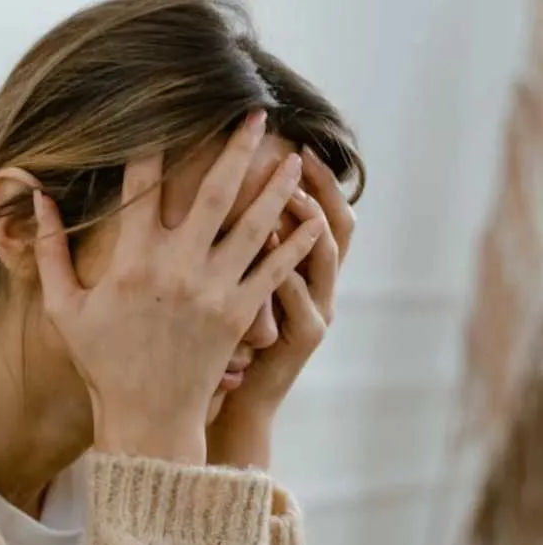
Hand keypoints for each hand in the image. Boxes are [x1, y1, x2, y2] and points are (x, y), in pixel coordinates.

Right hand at [32, 112, 325, 465]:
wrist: (147, 417)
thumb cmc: (102, 362)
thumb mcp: (63, 308)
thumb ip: (49, 252)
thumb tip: (38, 199)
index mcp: (131, 261)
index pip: (143, 186)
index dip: (155, 145)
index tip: (167, 115)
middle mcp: (176, 268)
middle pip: (215, 191)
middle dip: (237, 148)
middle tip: (256, 114)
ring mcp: (212, 290)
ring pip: (254, 225)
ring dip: (277, 187)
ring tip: (295, 158)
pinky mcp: (239, 315)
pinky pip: (274, 270)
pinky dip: (296, 244)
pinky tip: (313, 219)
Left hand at [208, 146, 355, 467]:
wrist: (232, 402)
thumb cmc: (224, 346)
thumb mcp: (233, 292)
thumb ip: (231, 249)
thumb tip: (209, 195)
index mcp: (299, 269)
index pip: (316, 211)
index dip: (314, 178)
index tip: (291, 142)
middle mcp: (317, 285)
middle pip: (336, 223)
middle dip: (320, 186)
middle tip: (297, 153)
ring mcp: (315, 311)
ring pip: (325, 257)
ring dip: (308, 223)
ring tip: (289, 194)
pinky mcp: (304, 338)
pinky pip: (302, 300)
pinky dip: (290, 273)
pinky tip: (273, 249)